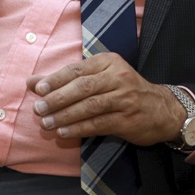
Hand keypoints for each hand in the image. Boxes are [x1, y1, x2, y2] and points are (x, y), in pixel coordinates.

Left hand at [26, 52, 184, 146]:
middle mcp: (118, 77)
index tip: (38, 89)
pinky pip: (99, 123)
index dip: (56, 79)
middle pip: (83, 87)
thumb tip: (32, 82)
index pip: (77, 69)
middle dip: (58, 98)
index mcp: (109, 62)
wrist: (162, 109)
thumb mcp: (100, 77)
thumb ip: (67, 79)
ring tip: (46, 123)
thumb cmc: (124, 90)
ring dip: (65, 116)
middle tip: (38, 108)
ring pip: (90, 106)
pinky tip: (64, 132)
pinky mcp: (128, 119)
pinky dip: (79, 128)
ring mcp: (125, 98)